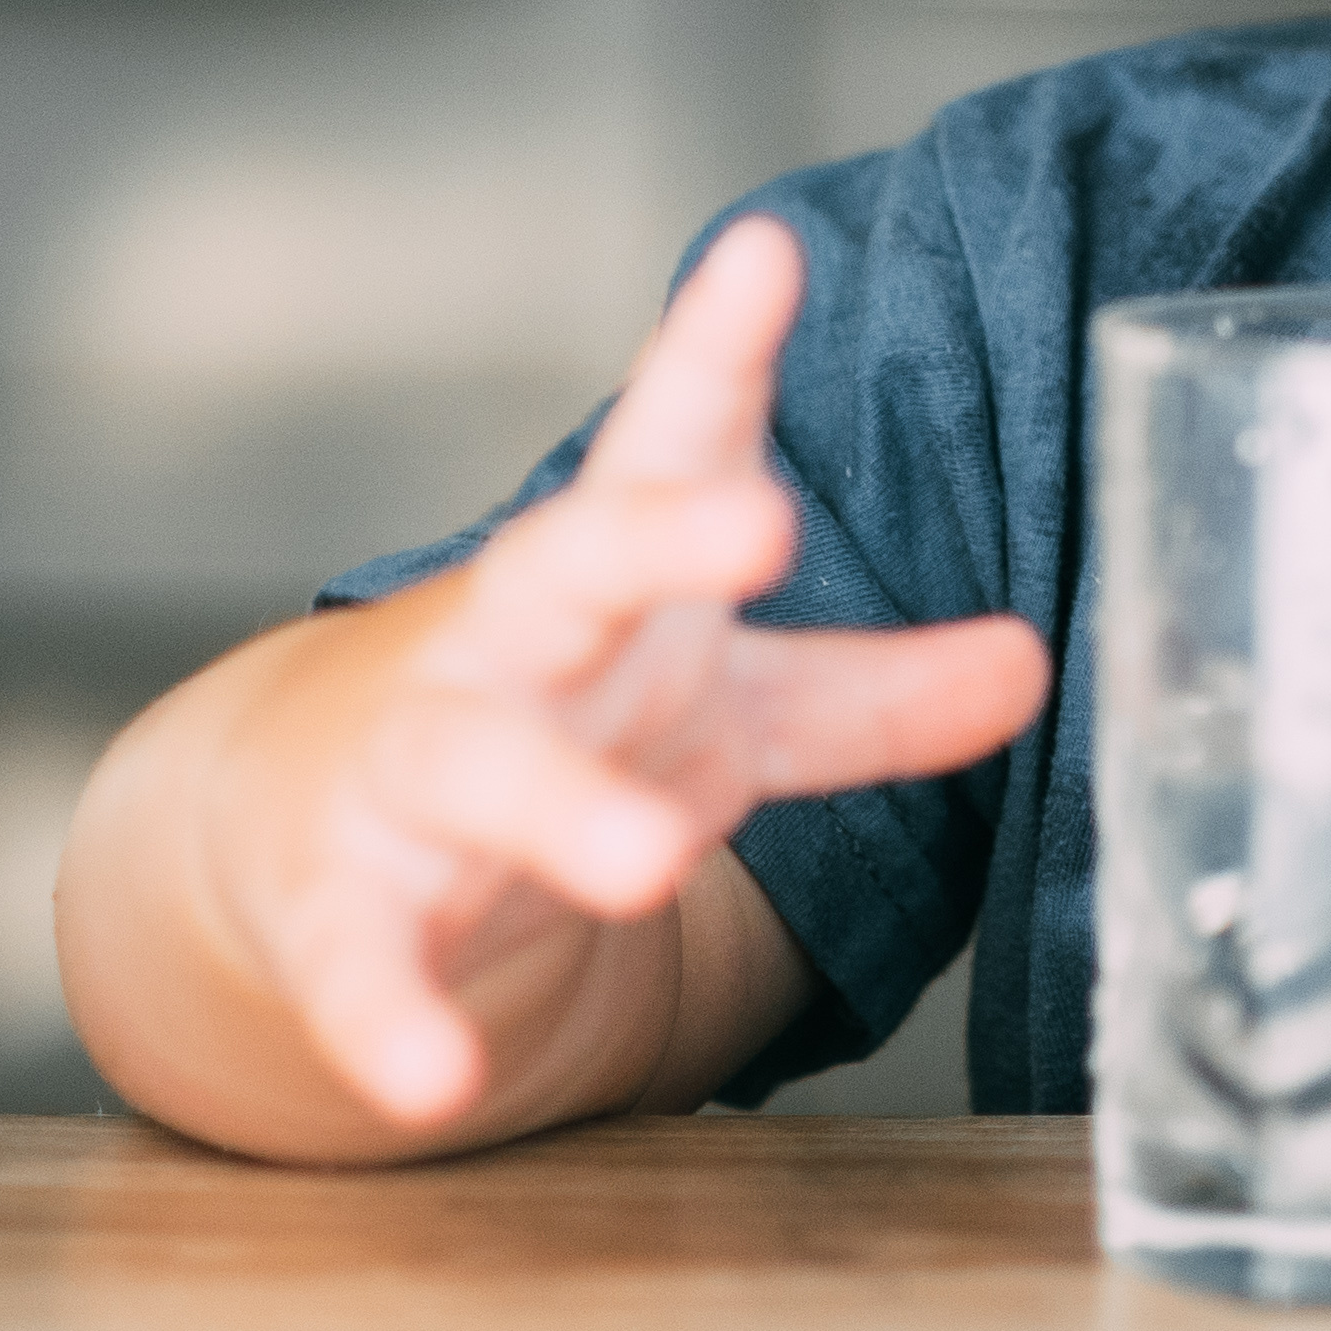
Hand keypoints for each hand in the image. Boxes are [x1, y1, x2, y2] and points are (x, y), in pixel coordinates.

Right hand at [206, 218, 1050, 1130]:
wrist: (296, 815)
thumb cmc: (551, 715)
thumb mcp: (727, 701)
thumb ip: (872, 692)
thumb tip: (1034, 664)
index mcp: (612, 572)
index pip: (673, 441)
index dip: (718, 349)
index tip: (764, 252)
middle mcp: (511, 641)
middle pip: (575, 561)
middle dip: (660, 537)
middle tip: (759, 520)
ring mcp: (413, 763)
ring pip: (478, 767)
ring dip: (564, 811)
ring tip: (657, 864)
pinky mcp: (336, 900)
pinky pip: (360, 962)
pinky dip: (392, 1018)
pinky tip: (435, 1078)